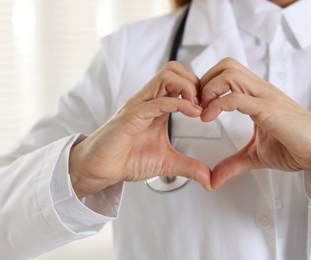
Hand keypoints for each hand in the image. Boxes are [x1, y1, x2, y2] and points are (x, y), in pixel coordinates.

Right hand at [69, 61, 210, 198]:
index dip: (199, 88)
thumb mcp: (166, 163)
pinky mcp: (131, 116)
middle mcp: (148, 100)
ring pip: (167, 76)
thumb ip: (188, 167)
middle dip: (195, 82)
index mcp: (157, 105)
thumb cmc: (127, 159)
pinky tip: (192, 114)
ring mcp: (139, 105)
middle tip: (205, 104)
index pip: (180, 79)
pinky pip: (156, 101)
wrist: (100, 169)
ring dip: (188, 88)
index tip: (210, 108)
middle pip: (174, 69)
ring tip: (198, 108)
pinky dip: (178, 104)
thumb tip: (209, 179)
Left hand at [199, 58, 310, 188]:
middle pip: (226, 64)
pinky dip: (218, 104)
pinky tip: (209, 118)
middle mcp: (261, 90)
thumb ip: (233, 164)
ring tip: (202, 112)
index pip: (227, 72)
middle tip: (196, 106)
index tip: (198, 108)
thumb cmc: (296, 147)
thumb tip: (213, 180)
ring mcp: (265, 97)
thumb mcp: (256, 156)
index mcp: (257, 95)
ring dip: (209, 89)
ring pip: (229, 74)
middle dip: (205, 81)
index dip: (207, 85)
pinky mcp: (269, 110)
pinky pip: (238, 97)